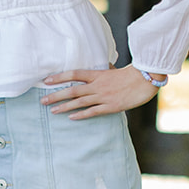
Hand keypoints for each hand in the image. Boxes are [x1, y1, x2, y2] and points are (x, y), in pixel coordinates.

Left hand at [40, 67, 161, 118]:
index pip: (74, 74)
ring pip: (79, 102)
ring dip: (65, 106)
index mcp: (97, 74)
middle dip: (56, 95)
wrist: (146, 79)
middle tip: (43, 100)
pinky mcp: (111, 106)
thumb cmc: (129, 75)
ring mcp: (103, 96)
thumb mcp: (112, 71)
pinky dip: (81, 114)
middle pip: (72, 90)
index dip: (59, 77)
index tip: (46, 80)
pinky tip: (71, 117)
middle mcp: (97, 85)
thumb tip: (92, 72)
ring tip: (52, 110)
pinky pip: (93, 111)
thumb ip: (101, 73)